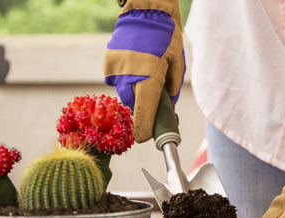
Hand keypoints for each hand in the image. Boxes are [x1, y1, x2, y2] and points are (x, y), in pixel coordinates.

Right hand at [104, 0, 184, 142]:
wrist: (146, 9)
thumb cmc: (166, 35)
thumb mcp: (177, 63)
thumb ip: (172, 89)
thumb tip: (168, 106)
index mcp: (149, 80)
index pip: (143, 118)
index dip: (145, 131)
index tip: (147, 137)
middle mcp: (128, 78)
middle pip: (134, 105)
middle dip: (143, 104)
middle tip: (153, 90)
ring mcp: (115, 71)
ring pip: (124, 92)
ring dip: (134, 88)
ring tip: (144, 68)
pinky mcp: (107, 64)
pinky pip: (117, 79)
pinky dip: (125, 76)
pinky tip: (134, 61)